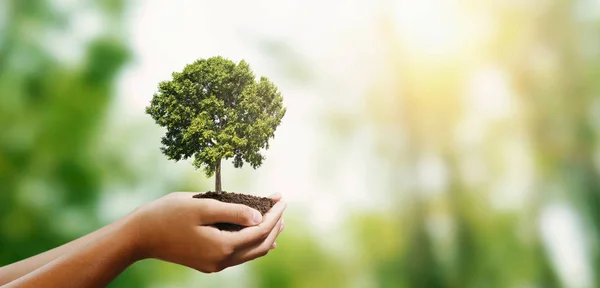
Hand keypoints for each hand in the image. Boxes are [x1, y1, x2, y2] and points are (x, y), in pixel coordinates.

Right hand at [126, 192, 285, 272]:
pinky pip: (237, 255)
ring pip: (250, 253)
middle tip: (281, 206)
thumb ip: (233, 211)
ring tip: (276, 220)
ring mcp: (214, 264)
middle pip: (260, 245)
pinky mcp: (207, 262)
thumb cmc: (168, 215)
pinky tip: (256, 235)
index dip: (274, 214)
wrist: (139, 236)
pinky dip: (251, 243)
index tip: (281, 198)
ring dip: (266, 236)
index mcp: (222, 246)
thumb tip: (259, 217)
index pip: (260, 231)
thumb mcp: (202, 206)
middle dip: (274, 225)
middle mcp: (221, 260)